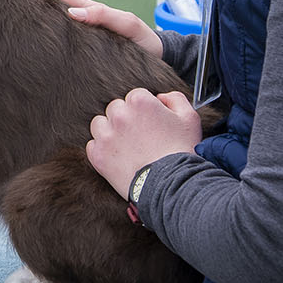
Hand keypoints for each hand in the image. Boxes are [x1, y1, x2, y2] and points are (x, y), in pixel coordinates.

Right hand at [19, 0, 161, 58]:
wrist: (159, 63)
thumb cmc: (145, 42)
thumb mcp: (128, 24)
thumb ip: (105, 16)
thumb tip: (73, 13)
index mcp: (89, 12)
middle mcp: (81, 25)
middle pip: (48, 11)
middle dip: (27, 4)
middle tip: (3, 4)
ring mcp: (81, 41)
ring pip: (51, 30)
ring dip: (33, 26)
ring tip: (9, 27)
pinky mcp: (82, 59)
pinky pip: (59, 49)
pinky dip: (44, 46)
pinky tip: (31, 54)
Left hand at [87, 88, 201, 198]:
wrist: (172, 185)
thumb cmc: (182, 152)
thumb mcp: (190, 118)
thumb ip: (175, 99)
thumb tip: (160, 97)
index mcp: (139, 102)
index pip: (135, 97)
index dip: (144, 110)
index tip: (150, 123)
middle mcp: (119, 115)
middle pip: (116, 109)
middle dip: (126, 118)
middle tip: (140, 135)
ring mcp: (106, 135)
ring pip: (100, 124)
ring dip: (110, 131)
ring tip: (126, 145)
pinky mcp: (98, 155)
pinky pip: (93, 145)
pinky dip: (102, 149)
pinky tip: (118, 157)